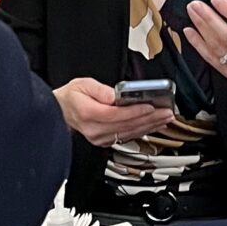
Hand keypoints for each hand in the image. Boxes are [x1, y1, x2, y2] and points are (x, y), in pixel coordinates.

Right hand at [55, 77, 175, 145]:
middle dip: (150, 118)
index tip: (151, 106)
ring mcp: (100, 138)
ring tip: (165, 118)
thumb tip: (117, 96)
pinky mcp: (104, 141)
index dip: (136, 111)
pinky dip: (142, 131)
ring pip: (130, 133)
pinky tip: (153, 126)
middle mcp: (95, 130)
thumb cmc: (70, 98)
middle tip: (167, 112)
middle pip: (128, 125)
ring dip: (150, 126)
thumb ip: (101, 90)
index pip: (117, 114)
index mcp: (89, 114)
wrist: (59, 113)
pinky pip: (127, 136)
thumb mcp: (83, 85)